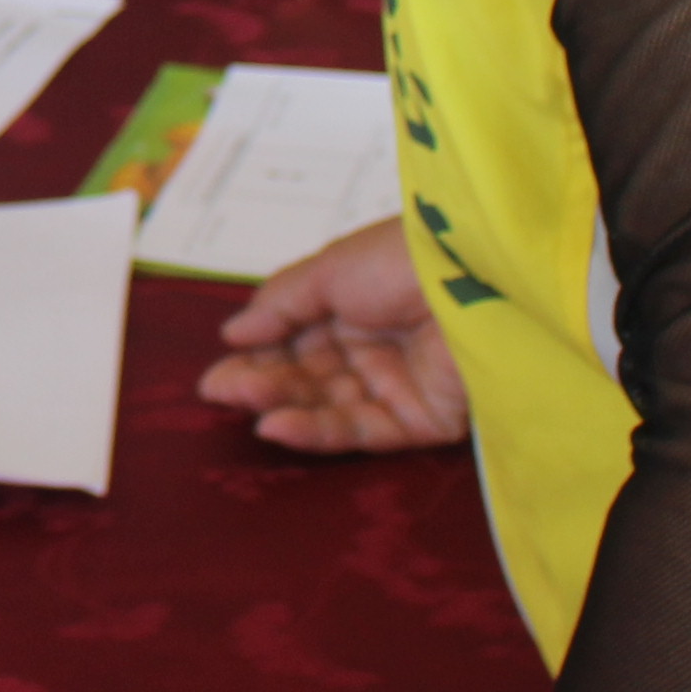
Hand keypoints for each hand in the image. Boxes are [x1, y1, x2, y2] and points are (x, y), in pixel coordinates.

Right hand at [199, 215, 467, 452]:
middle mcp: (374, 348)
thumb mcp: (328, 270)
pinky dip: (317, 431)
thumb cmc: (400, 259)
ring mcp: (397, 386)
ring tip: (244, 402)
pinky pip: (363, 432)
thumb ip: (279, 306)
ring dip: (284, 405)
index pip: (296, 343)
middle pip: (309, 378)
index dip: (257, 359)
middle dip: (263, 384)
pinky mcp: (422, 421)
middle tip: (219, 392)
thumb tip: (233, 333)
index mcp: (354, 307)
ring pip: (329, 407)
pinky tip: (277, 424)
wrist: (473, 277)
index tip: (217, 377)